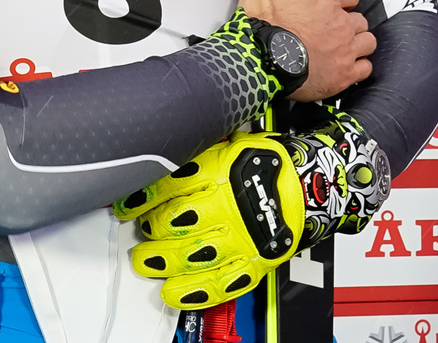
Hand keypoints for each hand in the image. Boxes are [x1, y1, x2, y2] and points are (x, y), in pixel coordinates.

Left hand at [115, 132, 304, 309]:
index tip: (125, 207)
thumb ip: (194, 157)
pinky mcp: (255, 262)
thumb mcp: (228, 146)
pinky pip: (224, 282)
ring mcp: (243, 237)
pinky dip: (197, 291)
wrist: (311, 185)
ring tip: (146, 262)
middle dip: (152, 230)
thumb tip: (154, 158)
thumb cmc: (265, 165)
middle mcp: (231, 205)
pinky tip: (175, 292)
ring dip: (165, 261)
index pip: (171, 185)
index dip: (143, 198)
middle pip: (179, 221)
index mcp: (221, 171)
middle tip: (140, 234)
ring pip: (196, 254)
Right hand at [237, 0, 373, 99]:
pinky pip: (365, 69)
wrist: (258, 58)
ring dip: (357, 43)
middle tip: (330, 27)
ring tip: (340, 45)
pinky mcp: (343, 75)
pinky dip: (356, 68)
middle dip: (348, 22)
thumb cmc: (261, 19)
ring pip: (367, 42)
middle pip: (359, 19)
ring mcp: (345, 50)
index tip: (330, 3)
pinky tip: (342, 66)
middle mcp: (342, 22)